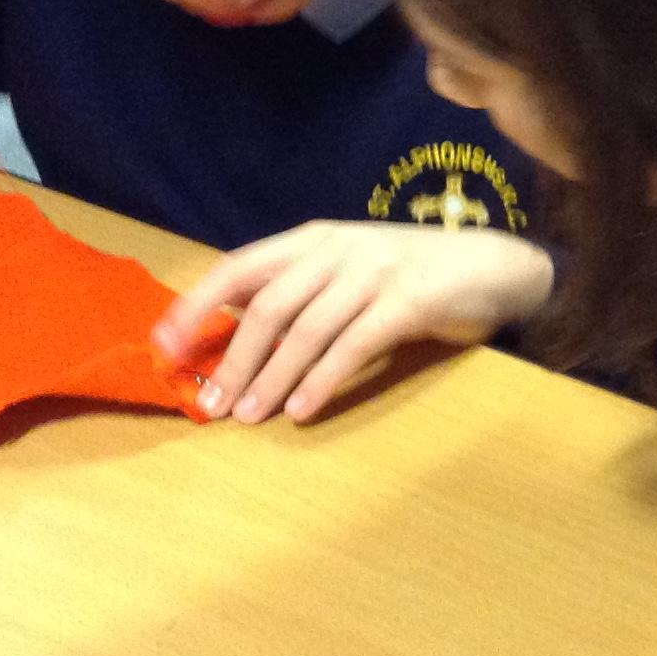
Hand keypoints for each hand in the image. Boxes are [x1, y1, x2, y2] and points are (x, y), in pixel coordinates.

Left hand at [156, 222, 553, 424]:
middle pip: (268, 306)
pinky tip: (303, 411)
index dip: (197, 306)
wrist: (491, 265)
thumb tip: (232, 330)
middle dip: (233, 358)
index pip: (239, 268)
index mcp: (313, 240)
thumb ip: (298, 289)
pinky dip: (322, 381)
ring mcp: (373, 273)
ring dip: (271, 377)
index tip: (165, 347)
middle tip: (210, 404)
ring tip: (249, 415)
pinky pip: (353, 345)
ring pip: (306, 329)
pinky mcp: (407, 303)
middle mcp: (337, 250)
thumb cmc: (410, 274)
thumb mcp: (347, 267)